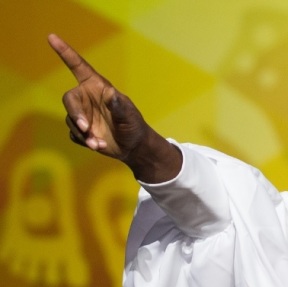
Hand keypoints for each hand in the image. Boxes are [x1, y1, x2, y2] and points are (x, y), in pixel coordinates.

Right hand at [48, 34, 179, 182]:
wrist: (133, 146)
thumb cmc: (134, 126)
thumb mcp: (130, 116)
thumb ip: (119, 106)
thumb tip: (111, 93)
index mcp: (97, 87)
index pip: (78, 66)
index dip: (65, 52)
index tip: (52, 37)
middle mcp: (87, 98)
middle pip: (69, 100)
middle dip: (76, 114)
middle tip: (86, 128)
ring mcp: (83, 114)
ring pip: (71, 120)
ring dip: (83, 133)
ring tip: (98, 143)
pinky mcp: (81, 130)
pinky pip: (74, 134)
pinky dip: (85, 141)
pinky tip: (98, 145)